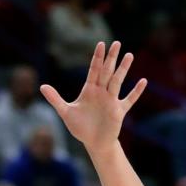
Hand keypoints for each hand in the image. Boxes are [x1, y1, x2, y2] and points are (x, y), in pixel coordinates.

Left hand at [40, 41, 146, 155]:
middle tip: (116, 43)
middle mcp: (101, 92)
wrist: (93, 143)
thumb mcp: (66, 112)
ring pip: (118, 81)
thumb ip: (55, 99)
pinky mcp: (118, 111)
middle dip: (111, 58)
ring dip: (123, 69)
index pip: (94, 70)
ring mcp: (111, 101)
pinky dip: (135, 92)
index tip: (101, 44)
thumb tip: (41, 87)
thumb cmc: (80, 128)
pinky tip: (143, 82)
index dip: (97, 58)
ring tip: (129, 55)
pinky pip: (129, 100)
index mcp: (89, 90)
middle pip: (107, 72)